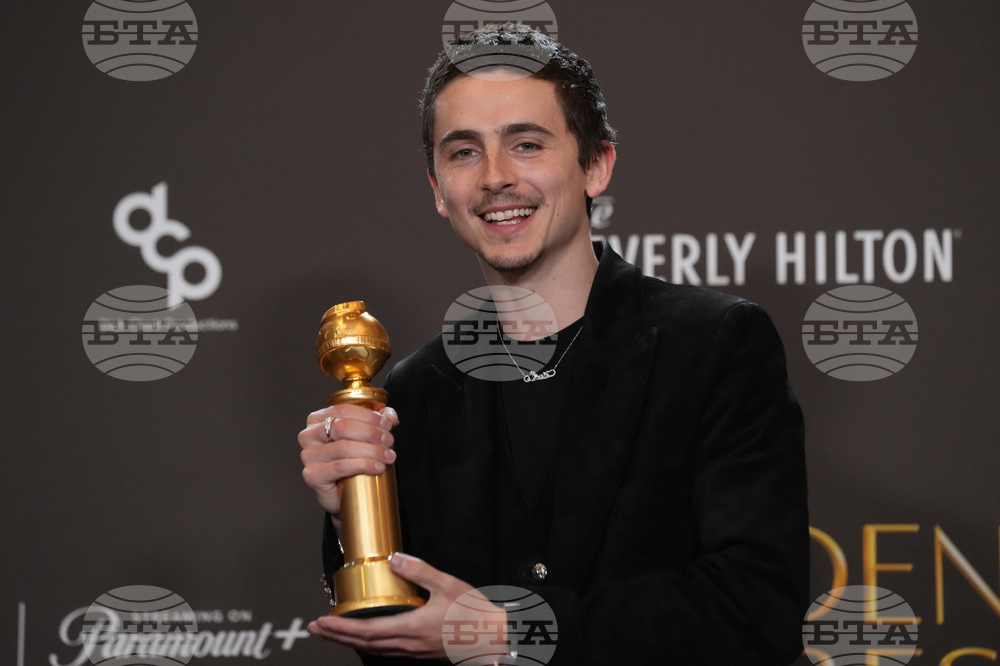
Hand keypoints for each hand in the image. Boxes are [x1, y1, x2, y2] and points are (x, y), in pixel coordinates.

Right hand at [298, 404, 398, 533]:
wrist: (343, 492)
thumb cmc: (350, 460)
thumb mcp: (364, 435)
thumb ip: (377, 421)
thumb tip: (389, 416)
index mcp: (318, 419)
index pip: (343, 410)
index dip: (368, 416)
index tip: (387, 425)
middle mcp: (309, 435)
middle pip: (343, 427)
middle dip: (371, 433)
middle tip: (389, 441)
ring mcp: (308, 455)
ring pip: (343, 447)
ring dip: (371, 450)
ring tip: (388, 456)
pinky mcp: (312, 475)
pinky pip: (340, 467)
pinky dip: (363, 465)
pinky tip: (377, 467)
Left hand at [308, 553, 502, 662]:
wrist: (496, 640)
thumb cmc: (475, 615)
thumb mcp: (449, 585)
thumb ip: (420, 571)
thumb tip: (395, 559)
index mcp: (410, 627)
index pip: (364, 631)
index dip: (339, 628)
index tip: (320, 622)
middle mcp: (408, 644)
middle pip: (363, 644)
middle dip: (336, 636)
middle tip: (316, 629)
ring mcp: (414, 652)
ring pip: (374, 650)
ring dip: (351, 641)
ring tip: (335, 632)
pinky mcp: (421, 653)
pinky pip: (388, 651)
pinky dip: (370, 644)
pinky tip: (369, 638)